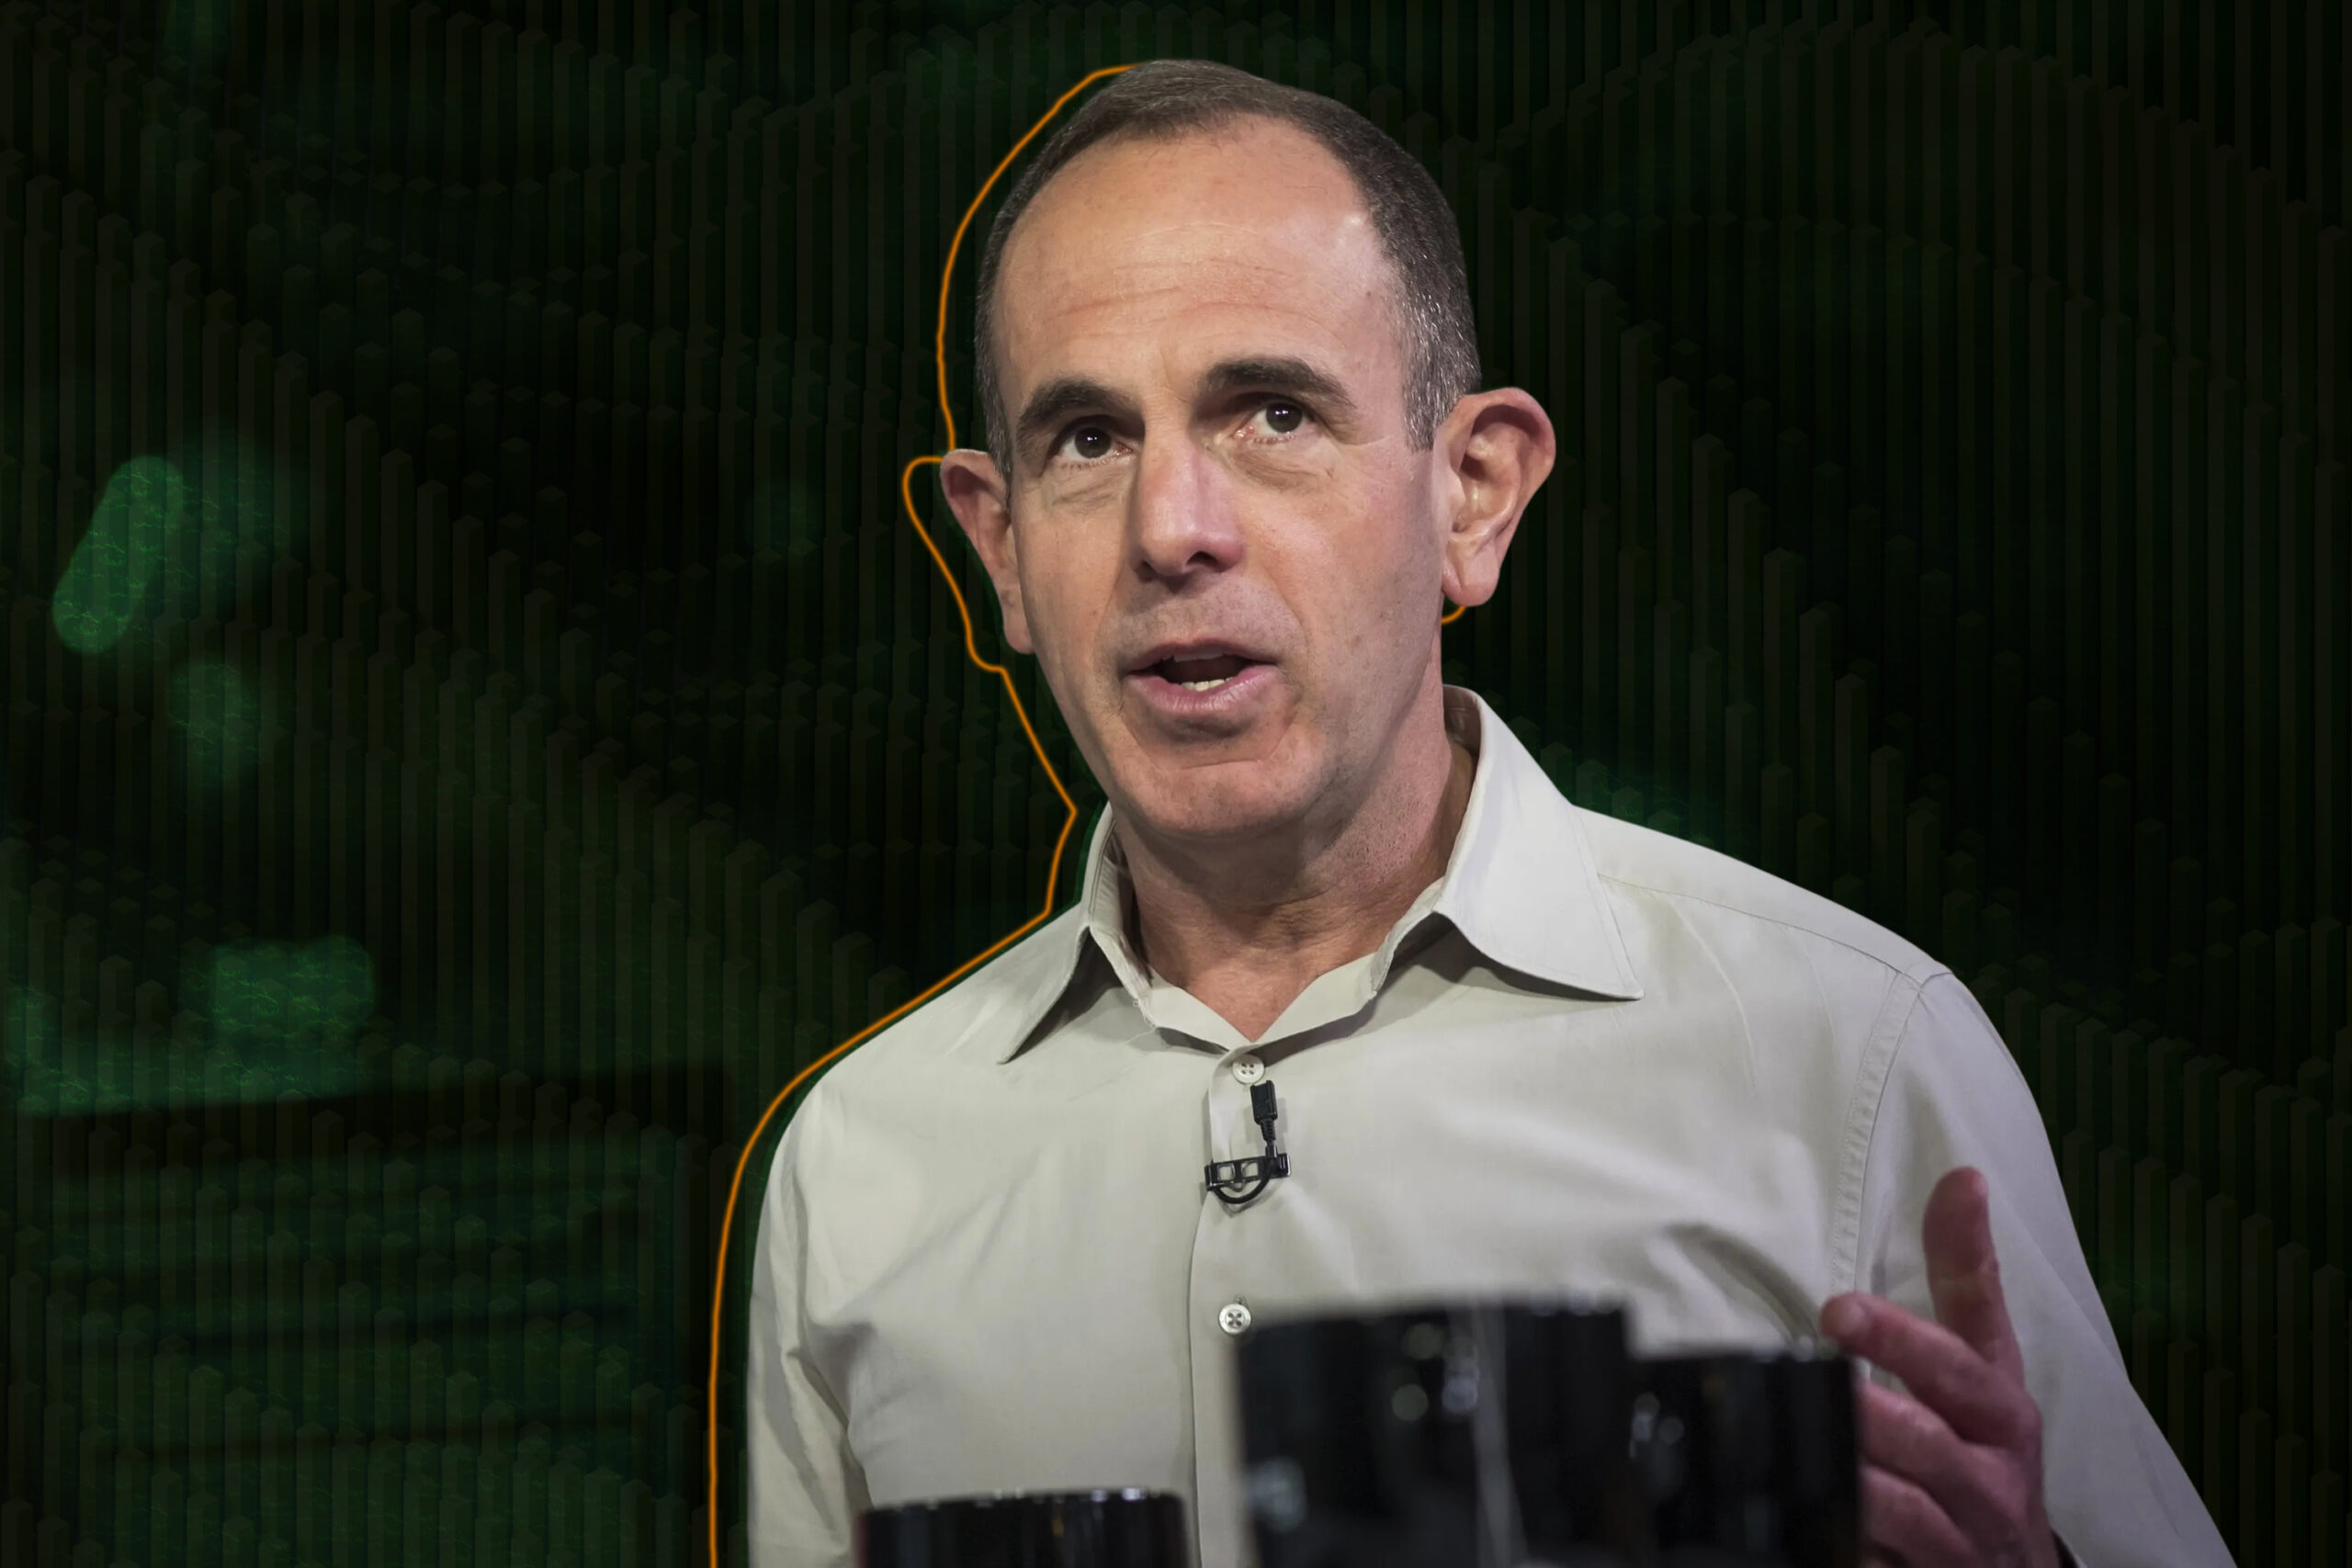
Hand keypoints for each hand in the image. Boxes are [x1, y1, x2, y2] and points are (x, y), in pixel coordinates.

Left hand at [1819, 1167, 2062, 1567]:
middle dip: (1877, 1398)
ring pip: (1906, 1507)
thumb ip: (1965, 1280)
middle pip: (1930, 1438)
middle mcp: (1989, 1477)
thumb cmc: (1985, 1453)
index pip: (1966, 1359)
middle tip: (1827, 1345)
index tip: (1853, 1295)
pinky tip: (1809, 1516)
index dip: (1914, 1326)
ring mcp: (1960, 1538)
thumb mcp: (1982, 1369)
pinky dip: (1851, 1538)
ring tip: (1812, 1433)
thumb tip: (1963, 1178)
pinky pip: (1882, 1559)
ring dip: (1857, 1470)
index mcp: (2001, 1413)